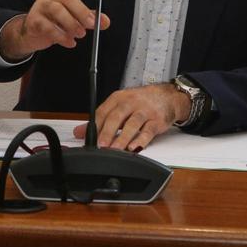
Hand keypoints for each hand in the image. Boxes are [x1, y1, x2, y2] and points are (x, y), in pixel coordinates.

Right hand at [0, 0, 109, 60]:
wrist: (31, 31)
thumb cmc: (55, 19)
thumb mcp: (75, 15)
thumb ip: (91, 16)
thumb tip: (105, 21)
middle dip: (82, 11)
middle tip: (92, 24)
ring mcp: (40, 6)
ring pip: (57, 10)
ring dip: (71, 23)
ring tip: (81, 34)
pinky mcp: (34, 20)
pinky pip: (47, 27)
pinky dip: (61, 36)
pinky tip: (70, 42)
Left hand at [72, 83, 190, 151]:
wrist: (167, 96)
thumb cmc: (140, 102)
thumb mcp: (119, 106)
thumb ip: (100, 120)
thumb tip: (80, 132)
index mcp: (118, 98)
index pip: (103, 111)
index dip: (95, 126)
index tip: (89, 139)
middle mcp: (131, 103)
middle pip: (117, 116)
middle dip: (108, 132)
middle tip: (101, 146)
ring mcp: (145, 111)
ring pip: (132, 124)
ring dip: (123, 138)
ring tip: (115, 150)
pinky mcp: (157, 121)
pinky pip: (149, 131)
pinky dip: (141, 139)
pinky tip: (134, 147)